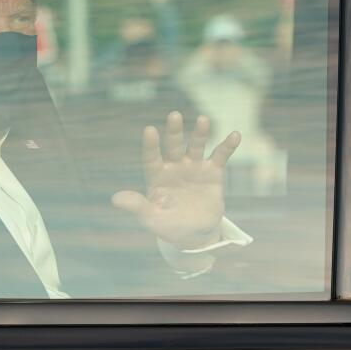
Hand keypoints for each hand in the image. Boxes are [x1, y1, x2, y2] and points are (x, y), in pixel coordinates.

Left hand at [111, 111, 240, 248]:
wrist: (194, 234)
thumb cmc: (168, 225)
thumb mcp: (151, 218)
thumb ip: (137, 206)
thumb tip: (115, 199)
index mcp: (157, 175)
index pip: (151, 157)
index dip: (151, 145)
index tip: (149, 130)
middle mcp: (174, 166)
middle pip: (173, 145)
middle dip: (174, 132)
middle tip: (174, 116)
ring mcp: (194, 167)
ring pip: (196, 146)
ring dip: (200, 133)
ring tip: (203, 120)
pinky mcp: (212, 172)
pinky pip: (220, 156)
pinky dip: (228, 145)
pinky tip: (235, 135)